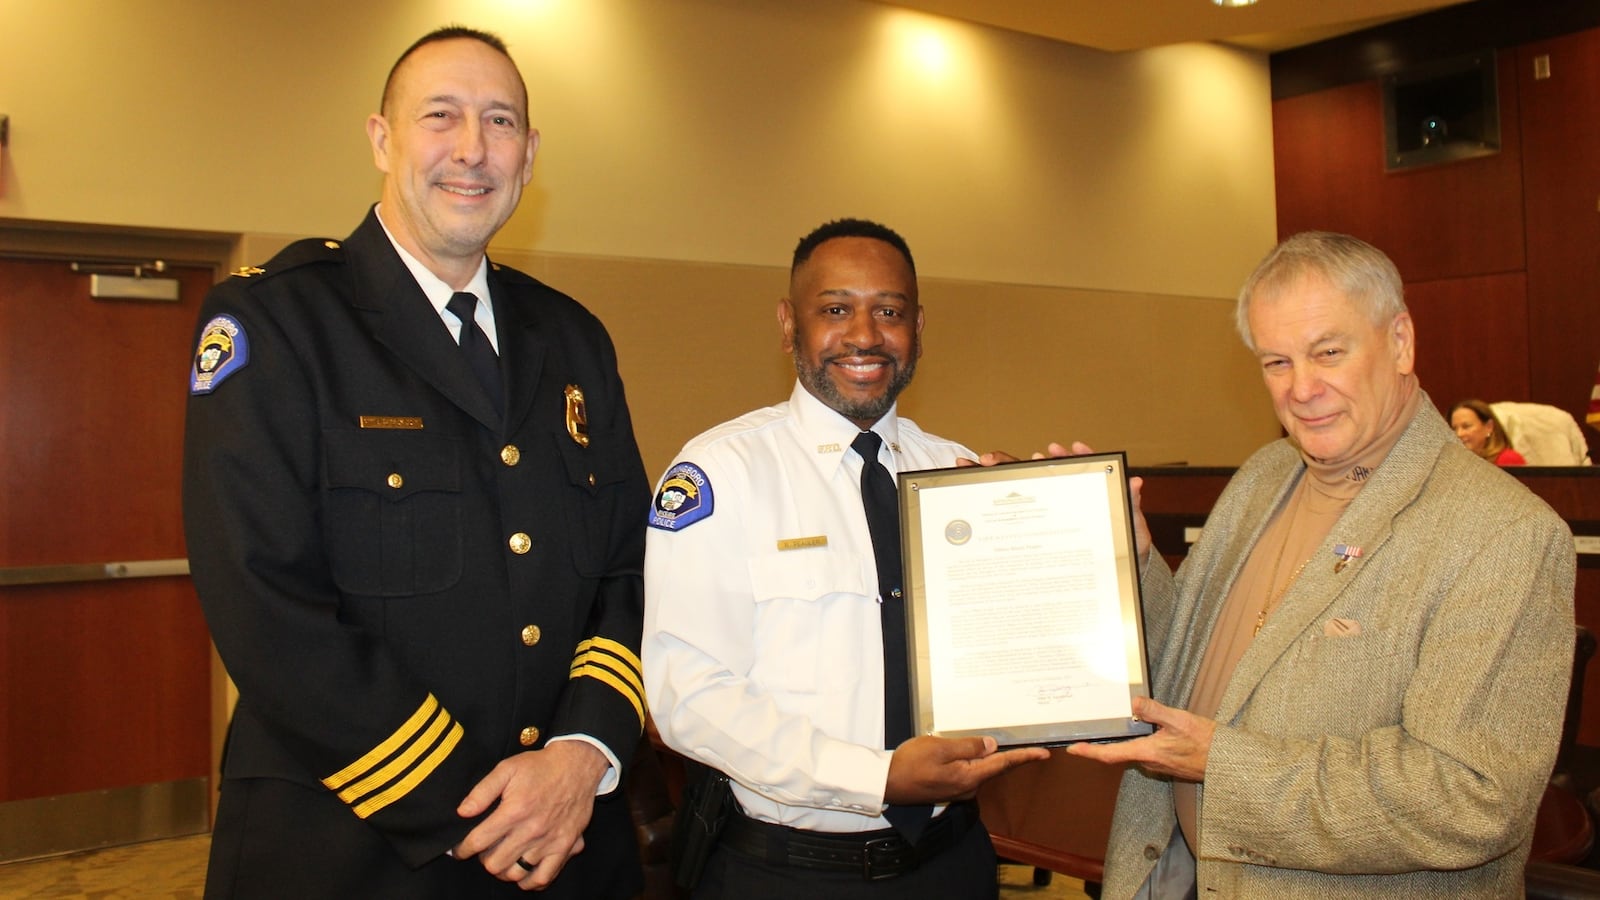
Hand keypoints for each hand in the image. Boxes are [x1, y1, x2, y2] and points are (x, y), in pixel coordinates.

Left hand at [453, 741, 608, 889]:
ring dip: (503, 869)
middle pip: (494, 863)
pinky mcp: (565, 847)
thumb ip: (482, 791)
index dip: (462, 849)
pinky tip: (522, 871)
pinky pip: (544, 877)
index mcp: (514, 811)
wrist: (577, 766)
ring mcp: (549, 842)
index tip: (459, 850)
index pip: (478, 842)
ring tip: (502, 858)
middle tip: (485, 850)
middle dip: (483, 858)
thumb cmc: (540, 767)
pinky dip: (529, 881)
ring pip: (515, 874)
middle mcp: (531, 830)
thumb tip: (463, 812)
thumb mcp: (507, 769)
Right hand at [884, 735, 1050, 804]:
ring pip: (981, 770)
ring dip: (989, 758)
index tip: (1044, 754)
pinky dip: (974, 762)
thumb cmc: (910, 763)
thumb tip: (991, 745)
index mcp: (969, 777)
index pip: (1003, 764)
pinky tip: (972, 752)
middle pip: (994, 767)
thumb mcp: (940, 747)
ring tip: (996, 742)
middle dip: (1010, 756)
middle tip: (1028, 745)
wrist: (887, 782)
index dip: (1024, 757)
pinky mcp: (949, 788)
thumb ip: (968, 746)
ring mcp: (958, 790)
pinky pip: (969, 772)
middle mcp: (968, 787)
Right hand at [1047, 442, 1151, 563]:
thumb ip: (1133, 502)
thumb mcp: (1135, 521)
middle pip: (1075, 473)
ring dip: (1049, 474)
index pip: (1097, 468)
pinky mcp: (1071, 525)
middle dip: (1061, 459)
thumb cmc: (1133, 541)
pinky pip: (1057, 509)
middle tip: (1049, 451)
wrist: (1126, 564)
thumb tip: (1136, 482)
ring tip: (1037, 463)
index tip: (1076, 446)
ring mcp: (1080, 510)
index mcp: (1108, 492)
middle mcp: (1092, 497)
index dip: (1086, 455)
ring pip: (1063, 487)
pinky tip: (1032, 493)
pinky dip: (1045, 500)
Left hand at [1066, 696, 1213, 782]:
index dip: (1090, 752)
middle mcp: (1150, 763)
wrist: (1228, 762)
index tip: (1074, 749)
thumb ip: (1155, 711)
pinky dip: (1142, 742)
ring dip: (1127, 740)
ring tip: (1118, 724)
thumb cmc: (1206, 742)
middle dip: (1106, 742)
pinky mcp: (1167, 764)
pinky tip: (1146, 730)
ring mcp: (1159, 765)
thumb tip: (1134, 703)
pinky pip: (1148, 753)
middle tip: (1091, 730)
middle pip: (1120, 753)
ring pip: (1135, 751)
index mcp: (1148, 752)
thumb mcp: (1179, 720)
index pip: (1111, 755)